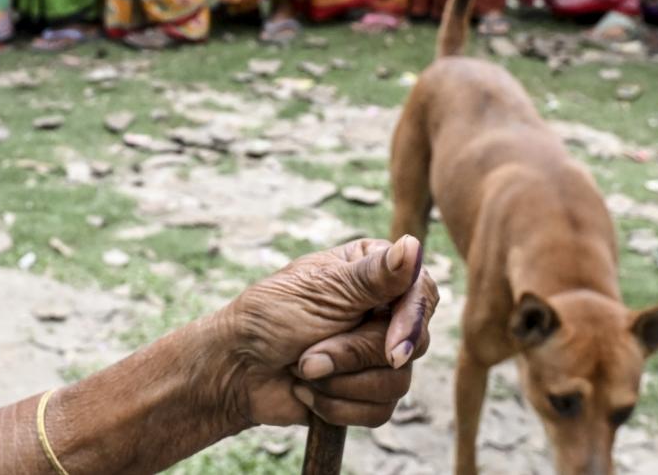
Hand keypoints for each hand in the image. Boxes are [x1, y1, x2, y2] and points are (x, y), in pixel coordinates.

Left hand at [209, 235, 438, 428]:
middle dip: (352, 356)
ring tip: (303, 370)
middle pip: (411, 344)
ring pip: (397, 383)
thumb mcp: (320, 290)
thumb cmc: (268, 317)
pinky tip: (308, 391)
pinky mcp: (367, 392)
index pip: (422, 292)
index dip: (411, 323)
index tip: (392, 351)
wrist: (235, 370)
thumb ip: (373, 276)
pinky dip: (338, 406)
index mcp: (374, 272)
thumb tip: (414, 246)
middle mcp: (382, 311)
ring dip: (340, 383)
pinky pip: (380, 411)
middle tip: (309, 356)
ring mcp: (376, 354)